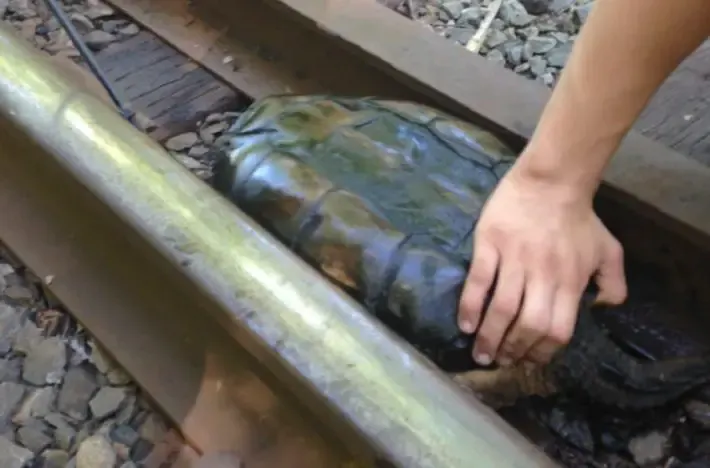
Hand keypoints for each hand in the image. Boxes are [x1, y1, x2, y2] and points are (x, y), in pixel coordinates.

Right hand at [458, 164, 626, 365]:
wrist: (552, 180)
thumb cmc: (578, 218)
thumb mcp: (608, 251)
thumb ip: (613, 284)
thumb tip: (600, 310)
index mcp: (570, 282)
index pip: (556, 330)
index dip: (540, 352)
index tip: (526, 361)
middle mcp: (543, 276)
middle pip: (528, 325)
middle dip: (512, 350)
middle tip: (499, 361)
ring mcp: (515, 260)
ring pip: (502, 309)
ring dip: (489, 337)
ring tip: (480, 353)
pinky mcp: (490, 245)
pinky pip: (479, 282)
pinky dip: (470, 307)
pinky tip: (465, 324)